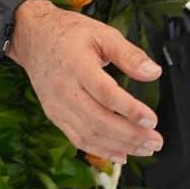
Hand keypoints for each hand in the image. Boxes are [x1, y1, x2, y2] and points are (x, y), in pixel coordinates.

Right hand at [8, 0, 162, 163]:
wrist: (33, 38)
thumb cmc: (69, 34)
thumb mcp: (103, 33)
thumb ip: (129, 54)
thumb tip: (153, 72)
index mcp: (77, 65)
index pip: (105, 94)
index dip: (129, 109)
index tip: (151, 119)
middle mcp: (65, 89)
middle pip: (99, 120)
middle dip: (130, 135)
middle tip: (155, 141)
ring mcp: (57, 106)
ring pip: (89, 134)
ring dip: (119, 146)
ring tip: (144, 149)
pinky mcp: (55, 116)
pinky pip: (77, 139)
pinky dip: (100, 150)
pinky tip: (120, 155)